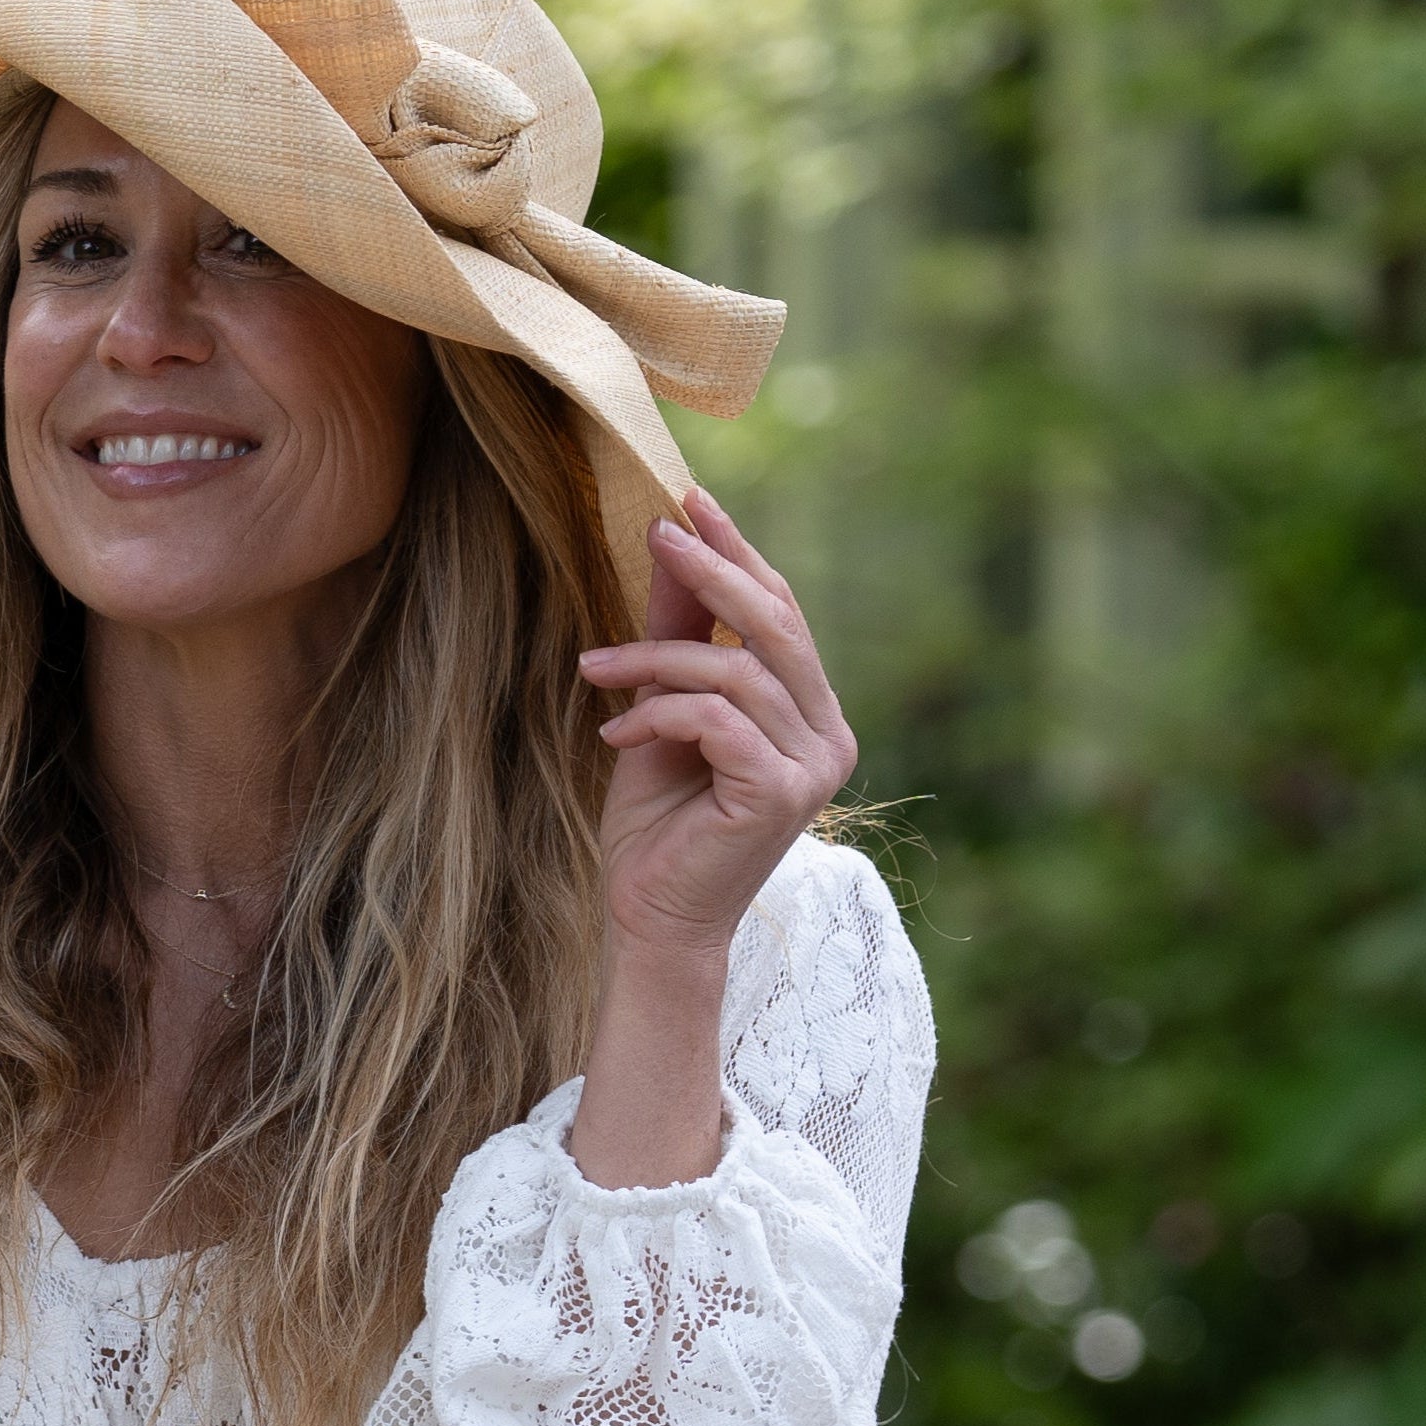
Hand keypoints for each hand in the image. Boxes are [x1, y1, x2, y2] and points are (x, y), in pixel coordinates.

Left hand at [565, 491, 854, 1189]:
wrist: (653, 923)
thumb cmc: (658, 828)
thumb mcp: (661, 712)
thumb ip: (676, 636)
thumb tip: (668, 542)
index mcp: (812, 714)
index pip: (784, 612)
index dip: (739, 553)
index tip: (687, 501)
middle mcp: (830, 736)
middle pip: (776, 623)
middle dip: (713, 570)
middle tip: (655, 532)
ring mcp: (814, 767)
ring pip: (735, 670)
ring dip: (654, 661)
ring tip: (595, 671)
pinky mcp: (781, 794)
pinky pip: (717, 718)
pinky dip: (659, 714)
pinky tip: (617, 738)